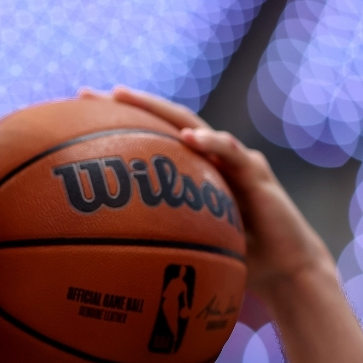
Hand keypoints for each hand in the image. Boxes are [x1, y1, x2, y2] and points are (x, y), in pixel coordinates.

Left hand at [77, 86, 334, 302]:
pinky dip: (211, 142)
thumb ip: (154, 241)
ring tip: (126, 97)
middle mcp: (209, 156)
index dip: (118, 124)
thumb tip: (103, 259)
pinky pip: (231, 153)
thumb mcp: (185, 247)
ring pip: (193, 123)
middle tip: (87, 93)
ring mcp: (232, 160)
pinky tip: (190, 137)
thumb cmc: (234, 260)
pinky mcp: (256, 172)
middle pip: (163, 120)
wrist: (285, 269)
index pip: (150, 137)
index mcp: (191, 171)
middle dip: (127, 103)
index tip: (77, 113)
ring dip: (159, 109)